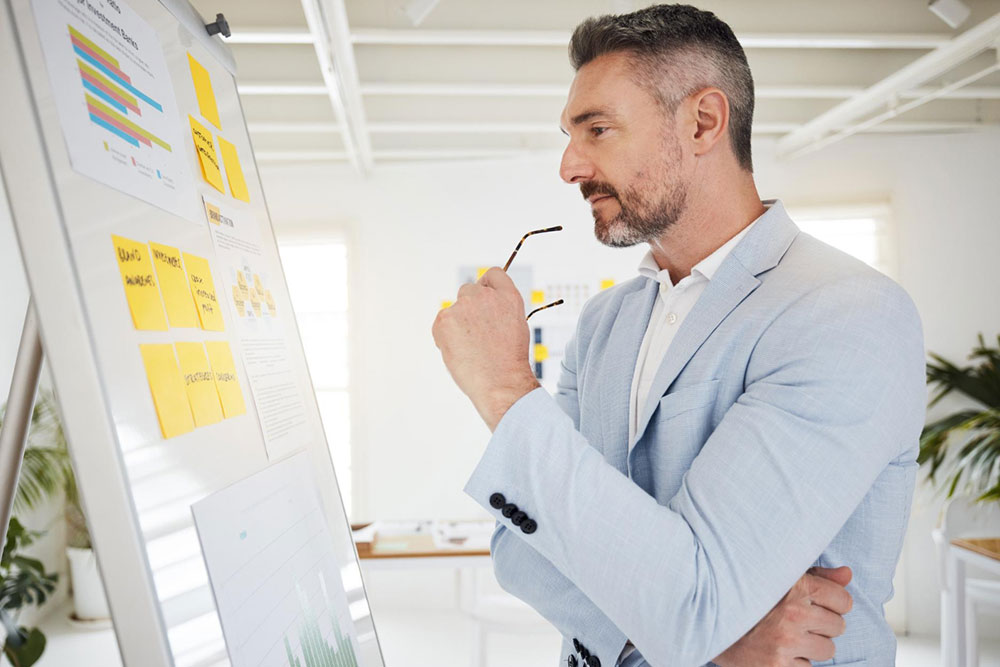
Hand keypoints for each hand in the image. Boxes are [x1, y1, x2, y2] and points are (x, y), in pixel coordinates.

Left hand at [432, 267, 539, 429]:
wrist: (500, 381)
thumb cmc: (509, 360)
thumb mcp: (516, 325)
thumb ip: (499, 308)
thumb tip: (482, 306)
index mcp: (508, 296)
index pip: (493, 274)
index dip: (487, 287)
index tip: (485, 301)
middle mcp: (485, 295)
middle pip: (468, 290)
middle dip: (469, 308)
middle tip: (476, 334)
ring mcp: (463, 306)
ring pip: (453, 310)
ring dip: (457, 324)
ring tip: (471, 348)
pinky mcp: (444, 319)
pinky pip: (440, 324)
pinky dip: (445, 336)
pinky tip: (460, 351)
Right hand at [712, 566, 852, 666]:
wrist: (707, 621)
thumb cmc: (748, 596)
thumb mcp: (780, 577)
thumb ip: (817, 576)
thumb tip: (848, 574)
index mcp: (795, 586)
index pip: (843, 600)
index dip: (833, 604)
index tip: (816, 604)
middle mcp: (793, 612)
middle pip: (838, 626)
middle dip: (821, 625)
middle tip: (796, 621)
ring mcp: (786, 641)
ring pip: (827, 649)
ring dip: (811, 645)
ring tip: (786, 635)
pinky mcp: (778, 666)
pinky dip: (796, 662)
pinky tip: (777, 650)